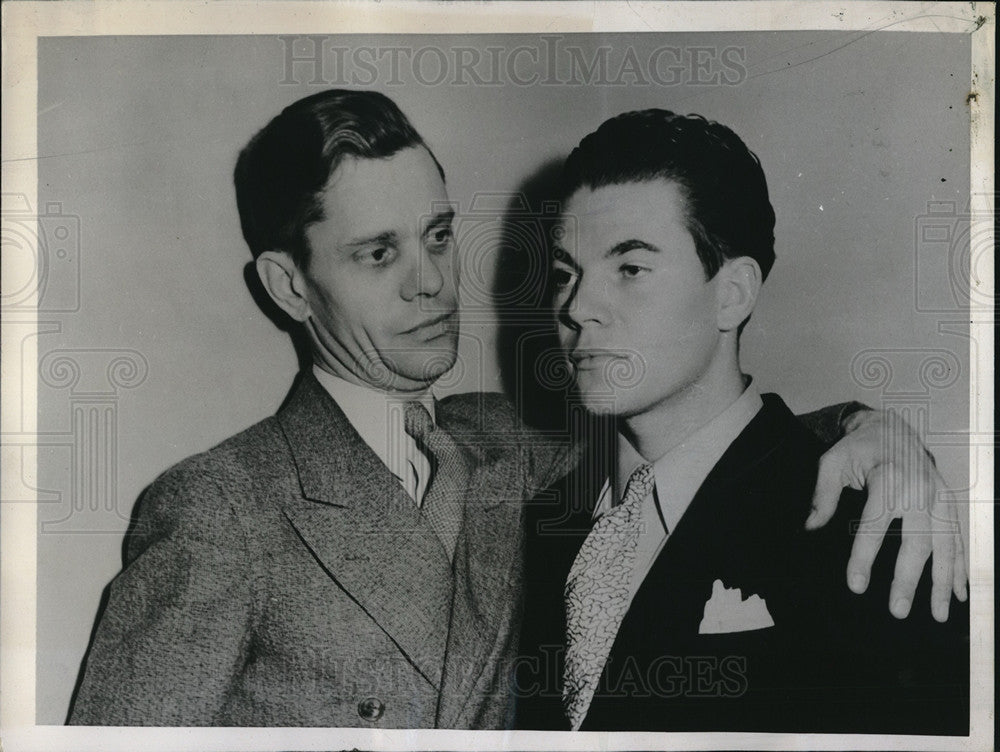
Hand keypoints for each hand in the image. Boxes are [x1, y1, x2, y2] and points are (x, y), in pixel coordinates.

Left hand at [805, 408, 967, 621]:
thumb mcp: (832, 462)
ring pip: (946, 545)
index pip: (873, 526)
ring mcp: (939, 497)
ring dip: (943, 582)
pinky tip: (959, 594)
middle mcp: (920, 490)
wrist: (892, 427)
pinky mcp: (949, 502)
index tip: (855, 586)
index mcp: (889, 479)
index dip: (863, 558)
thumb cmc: (858, 447)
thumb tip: (810, 527)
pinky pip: (958, 537)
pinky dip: (960, 566)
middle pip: (916, 543)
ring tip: (938, 615)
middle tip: (898, 611)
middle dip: (908, 580)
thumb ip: (822, 494)